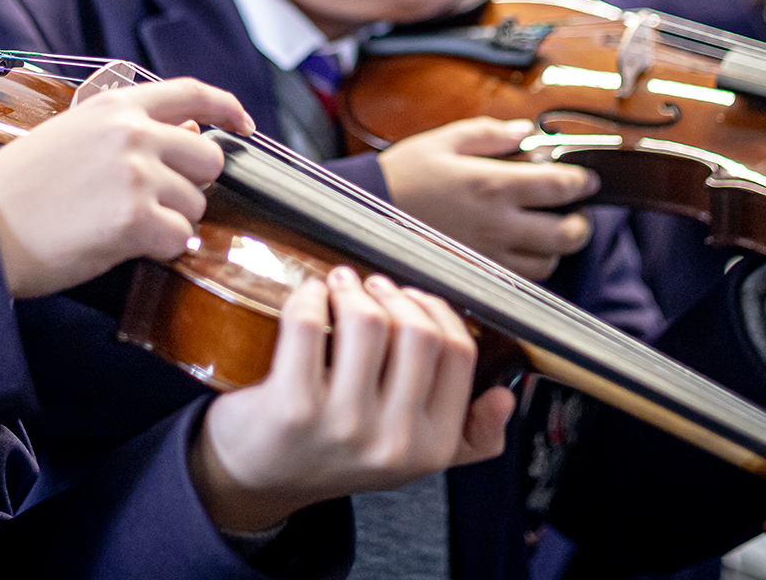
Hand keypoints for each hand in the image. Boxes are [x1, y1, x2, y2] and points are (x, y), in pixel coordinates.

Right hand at [0, 77, 252, 297]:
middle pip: (210, 158)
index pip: (191, 93)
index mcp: (115, 107)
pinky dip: (159, 250)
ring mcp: (137, 175)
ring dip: (171, 222)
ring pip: (196, 204)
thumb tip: (188, 136)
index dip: (227, 107)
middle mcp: (133, 134)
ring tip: (122, 224)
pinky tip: (123, 244)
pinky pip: (179, 240)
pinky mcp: (135, 219)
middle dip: (192, 185)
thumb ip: (129, 130)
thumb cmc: (21, 187)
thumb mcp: (73, 135)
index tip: (245, 123)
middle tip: (156, 202)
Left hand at [190, 267, 515, 531]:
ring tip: (339, 285)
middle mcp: (393, 442)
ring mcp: (343, 427)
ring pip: (368, 320)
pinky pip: (309, 322)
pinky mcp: (292, 408)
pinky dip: (308, 295)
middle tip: (369, 286)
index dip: (435, 310)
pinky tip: (308, 297)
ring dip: (352, 288)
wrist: (259, 479)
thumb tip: (505, 397)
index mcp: (432, 448)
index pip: (459, 353)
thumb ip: (467, 435)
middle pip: (418, 331)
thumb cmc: (334, 451)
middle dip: (392, 293)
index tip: (409, 297)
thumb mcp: (409, 456)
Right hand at [378, 118, 597, 278]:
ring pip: (547, 263)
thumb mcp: (444, 140)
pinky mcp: (474, 275)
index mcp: (492, 184)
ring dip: (556, 247)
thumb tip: (526, 132)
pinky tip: (521, 250)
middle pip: (565, 234)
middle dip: (581, 222)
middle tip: (576, 211)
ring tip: (548, 231)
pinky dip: (530, 267)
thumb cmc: (402, 175)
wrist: (363, 215)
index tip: (587, 179)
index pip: (560, 186)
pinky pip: (519, 281)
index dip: (582, 181)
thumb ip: (490, 133)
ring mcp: (487, 255)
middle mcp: (496, 225)